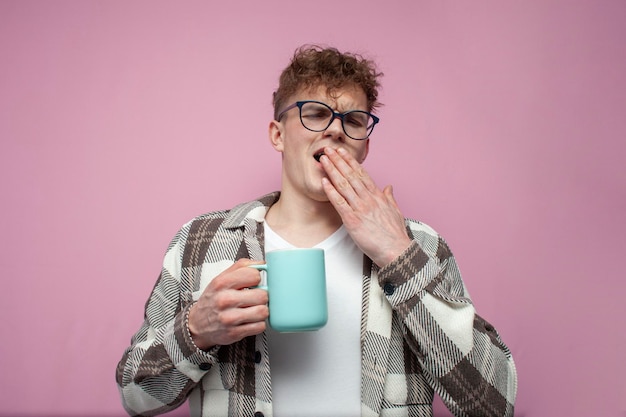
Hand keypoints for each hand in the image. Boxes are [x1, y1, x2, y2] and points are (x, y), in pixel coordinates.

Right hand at [188, 259, 268, 349]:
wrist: (197, 324)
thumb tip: (262, 263)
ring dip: (262, 310)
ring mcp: (229, 318)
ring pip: (263, 311)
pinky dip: (258, 323)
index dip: (257, 279)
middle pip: (262, 295)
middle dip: (262, 296)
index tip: (254, 283)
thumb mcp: (220, 279)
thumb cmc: (212, 300)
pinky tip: (251, 320)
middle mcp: (224, 300)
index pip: (254, 275)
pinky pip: (260, 326)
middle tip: (255, 298)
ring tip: (254, 309)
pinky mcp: (234, 333)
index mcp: (222, 283)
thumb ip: (241, 267)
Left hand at [320, 146, 411, 266]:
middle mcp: (368, 199)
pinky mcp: (353, 220)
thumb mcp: (395, 211)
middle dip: (338, 161)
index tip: (342, 152)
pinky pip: (339, 203)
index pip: (362, 174)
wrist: (396, 250)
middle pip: (350, 175)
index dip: (350, 162)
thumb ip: (389, 197)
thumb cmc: (395, 234)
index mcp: (377, 196)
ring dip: (332, 171)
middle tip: (328, 149)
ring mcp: (360, 208)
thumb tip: (388, 187)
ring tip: (323, 160)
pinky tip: (324, 182)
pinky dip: (331, 191)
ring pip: (344, 185)